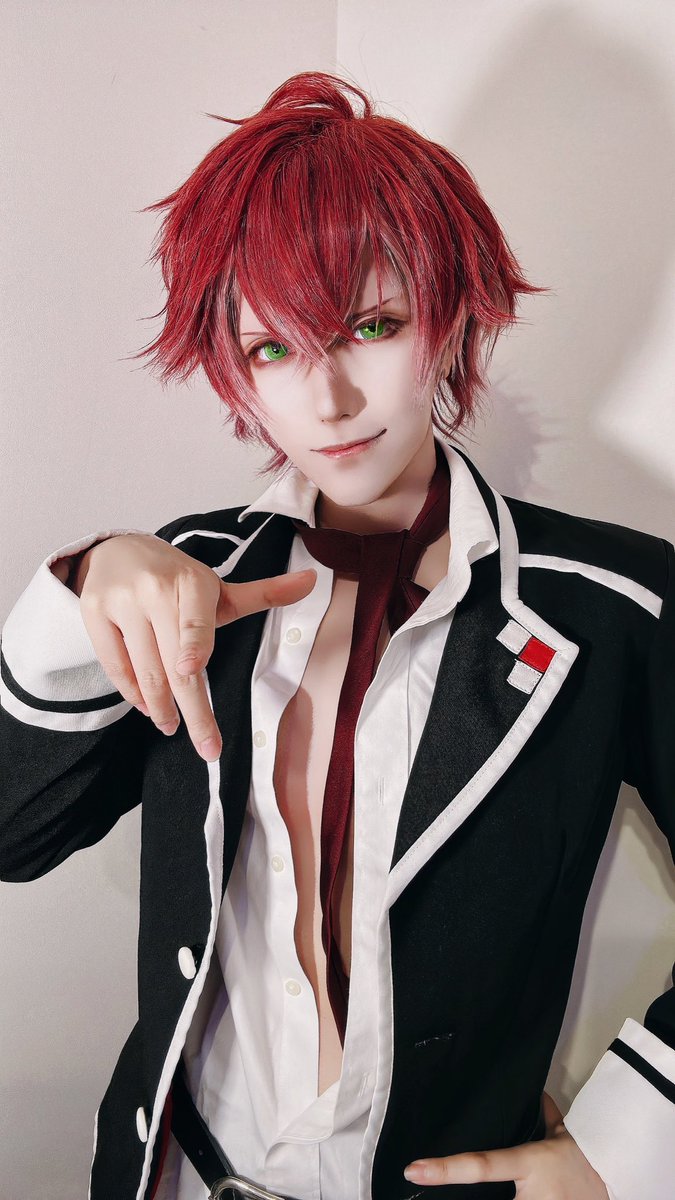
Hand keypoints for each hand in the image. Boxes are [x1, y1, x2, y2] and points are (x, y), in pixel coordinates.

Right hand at [76, 533, 315, 760]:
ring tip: (173, 727)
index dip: (192, 644)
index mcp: (191, 581)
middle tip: (208, 747)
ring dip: (161, 707)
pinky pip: (114, 665)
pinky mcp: (93, 613)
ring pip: (143, 669)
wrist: (117, 550)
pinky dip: (133, 692)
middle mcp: (153, 589)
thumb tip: (312, 582)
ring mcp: (120, 601)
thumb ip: (263, 593)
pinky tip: (148, 708)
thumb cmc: (176, 578)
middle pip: (173, 661)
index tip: (191, 669)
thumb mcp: (216, 588)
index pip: (195, 620)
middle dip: (193, 710)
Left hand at [404, 1092, 608, 1196]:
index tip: (414, 1169)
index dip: (446, 1169)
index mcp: (528, 1163)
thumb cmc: (584, 1158)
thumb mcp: (561, 1133)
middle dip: (455, 1197)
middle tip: (420, 1192)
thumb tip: (533, 1091)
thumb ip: (544, 1112)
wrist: (615, 1182)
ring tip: (433, 1194)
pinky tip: (492, 1197)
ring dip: (480, 1199)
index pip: (482, 1166)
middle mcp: (529, 1196)